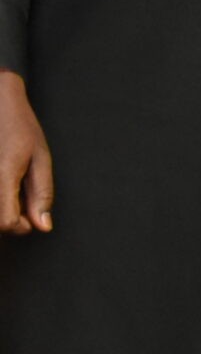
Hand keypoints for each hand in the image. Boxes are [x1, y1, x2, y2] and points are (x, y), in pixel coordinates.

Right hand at [0, 71, 52, 235]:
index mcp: (4, 174)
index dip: (21, 226)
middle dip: (10, 219)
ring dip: (2, 207)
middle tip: (21, 199)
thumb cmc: (20, 127)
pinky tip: (3, 182)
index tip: (30, 217)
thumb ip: (42, 193)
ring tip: (11, 188)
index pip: (6, 222)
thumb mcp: (41, 158)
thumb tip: (43, 226)